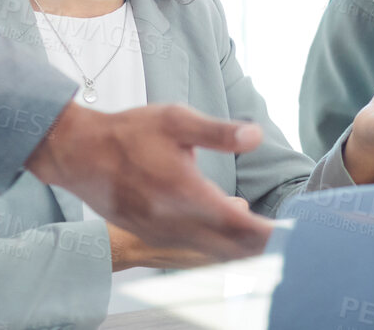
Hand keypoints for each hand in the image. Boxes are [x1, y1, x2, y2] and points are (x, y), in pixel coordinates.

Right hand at [25, 102, 271, 259]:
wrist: (79, 154)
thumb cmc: (127, 134)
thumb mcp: (175, 120)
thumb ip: (219, 132)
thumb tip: (255, 137)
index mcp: (188, 196)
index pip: (242, 227)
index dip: (272, 234)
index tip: (295, 232)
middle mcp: (178, 224)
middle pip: (233, 249)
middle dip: (263, 245)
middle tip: (289, 237)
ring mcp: (163, 235)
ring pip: (214, 254)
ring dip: (241, 248)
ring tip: (264, 234)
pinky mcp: (152, 237)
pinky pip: (195, 250)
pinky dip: (217, 245)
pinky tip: (226, 226)